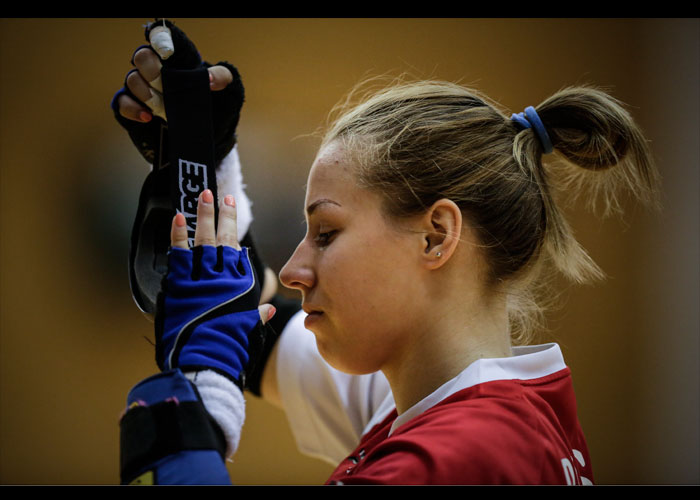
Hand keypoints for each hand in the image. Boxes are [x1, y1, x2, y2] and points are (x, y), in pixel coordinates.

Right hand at [117, 48, 233, 123]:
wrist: (207, 135)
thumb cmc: (214, 106)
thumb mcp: (226, 91)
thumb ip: (221, 77)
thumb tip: (208, 79)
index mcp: (176, 58)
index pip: (161, 37)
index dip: (159, 38)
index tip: (167, 51)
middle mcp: (155, 68)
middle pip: (142, 56)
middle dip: (153, 71)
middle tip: (167, 86)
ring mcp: (142, 88)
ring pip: (132, 79)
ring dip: (148, 94)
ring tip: (164, 108)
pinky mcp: (134, 107)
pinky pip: (123, 103)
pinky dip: (134, 109)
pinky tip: (148, 117)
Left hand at [155, 189, 275, 388]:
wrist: (208, 359)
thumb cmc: (230, 347)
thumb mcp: (248, 329)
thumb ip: (258, 315)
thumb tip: (270, 309)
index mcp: (241, 288)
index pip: (238, 253)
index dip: (234, 230)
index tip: (232, 213)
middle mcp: (225, 279)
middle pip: (224, 240)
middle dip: (223, 216)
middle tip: (222, 196)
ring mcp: (203, 279)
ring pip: (205, 241)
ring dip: (204, 217)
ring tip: (203, 196)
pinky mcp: (183, 284)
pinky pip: (181, 254)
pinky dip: (179, 235)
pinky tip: (178, 218)